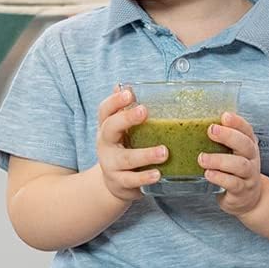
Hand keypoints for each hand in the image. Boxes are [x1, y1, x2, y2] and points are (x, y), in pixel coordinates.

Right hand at [96, 85, 166, 202]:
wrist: (114, 182)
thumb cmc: (123, 149)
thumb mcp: (123, 130)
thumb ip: (126, 110)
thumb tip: (126, 84)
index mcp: (107, 127)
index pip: (105, 110)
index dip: (115, 101)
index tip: (129, 94)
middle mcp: (105, 144)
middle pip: (110, 128)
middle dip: (126, 119)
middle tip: (144, 111)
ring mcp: (110, 164)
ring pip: (125, 158)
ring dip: (145, 154)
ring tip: (164, 152)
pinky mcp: (120, 182)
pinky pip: (131, 180)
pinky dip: (144, 177)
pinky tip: (158, 174)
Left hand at [201, 112, 263, 214]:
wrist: (249, 199)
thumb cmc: (234, 173)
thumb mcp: (231, 154)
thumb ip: (218, 142)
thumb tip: (192, 126)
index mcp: (248, 146)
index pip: (247, 130)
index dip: (237, 122)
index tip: (224, 116)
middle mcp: (252, 159)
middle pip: (245, 145)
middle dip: (229, 136)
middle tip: (211, 131)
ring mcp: (249, 176)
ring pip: (240, 165)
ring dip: (220, 160)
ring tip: (202, 158)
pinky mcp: (242, 191)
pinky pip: (234, 184)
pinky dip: (220, 178)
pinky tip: (208, 174)